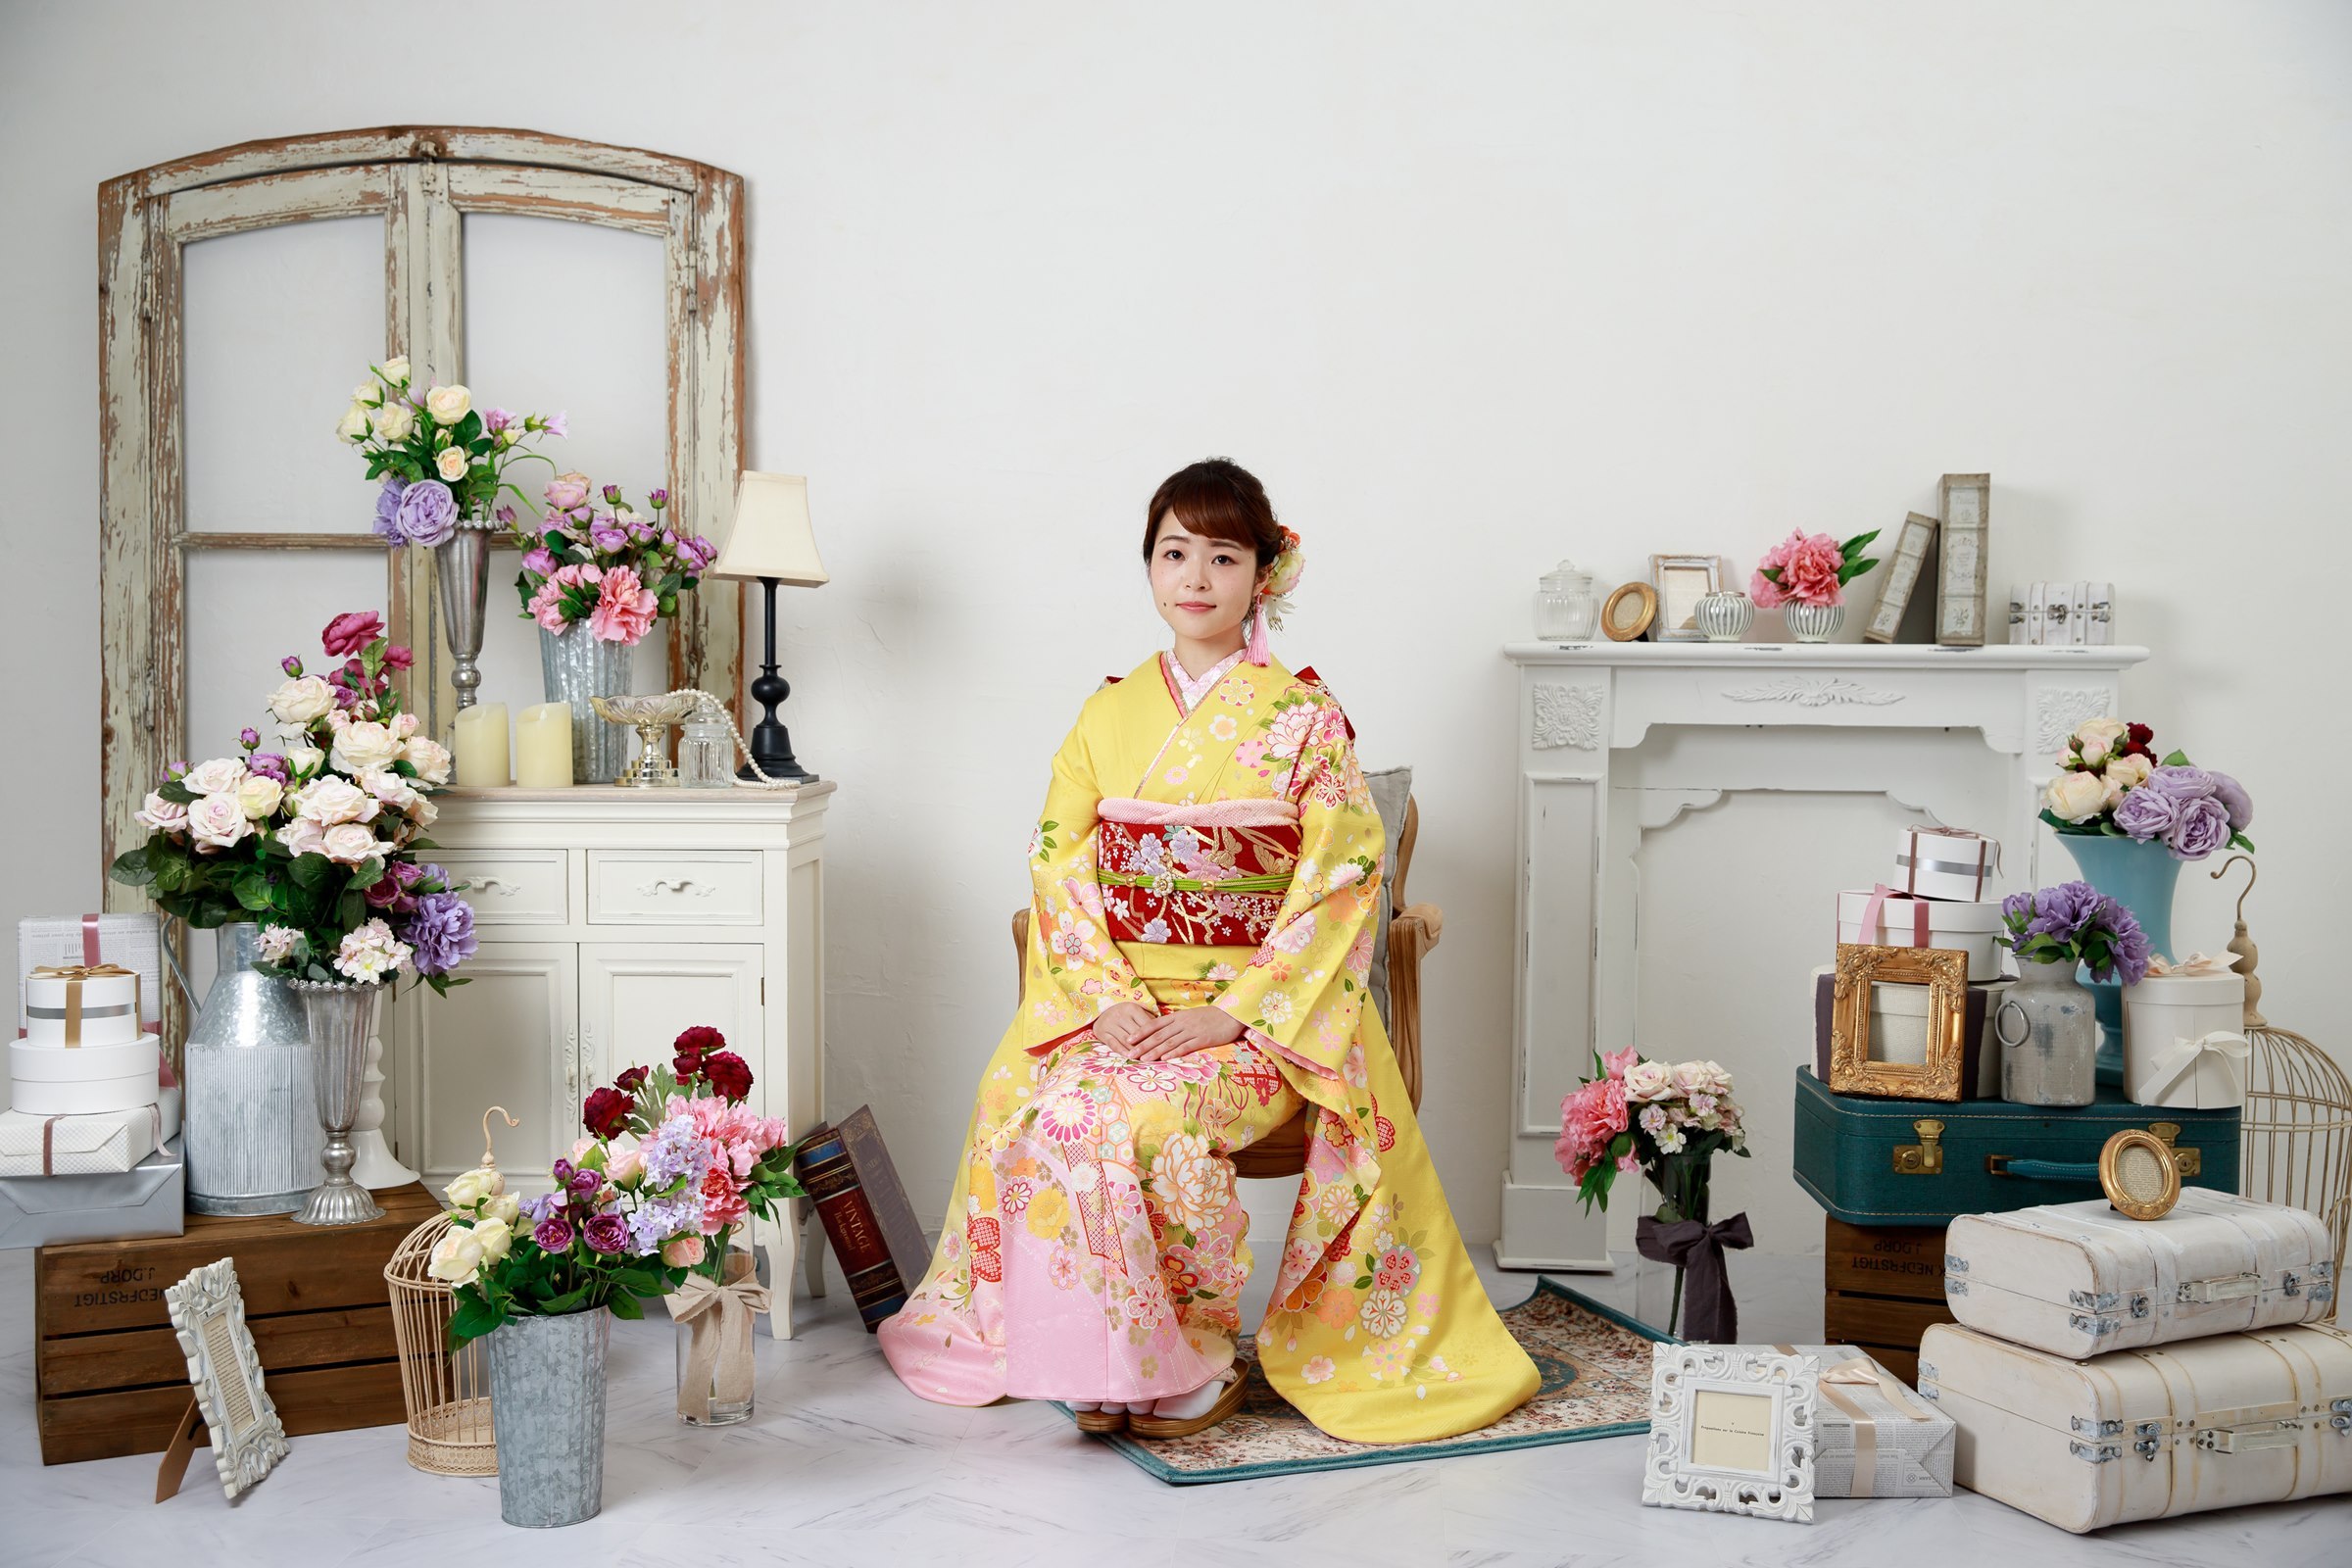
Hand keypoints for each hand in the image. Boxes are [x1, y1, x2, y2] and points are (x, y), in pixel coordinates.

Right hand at [1091, 1003, 1158, 1056]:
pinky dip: (1122, 1051)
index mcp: (1132, 1008)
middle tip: (1157, 1056)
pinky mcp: (1102, 1032)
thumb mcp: (1137, 1013)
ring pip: (1126, 1040)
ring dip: (1136, 1051)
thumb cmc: (1125, 1014)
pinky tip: (1129, 1057)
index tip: (1164, 1046)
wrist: (1102, 1010)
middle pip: (1136, 1034)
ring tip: (1145, 1059)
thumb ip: (1149, 1021)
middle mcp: (1120, 1015)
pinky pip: (1113, 1044)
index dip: (1155, 1037)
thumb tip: (1165, 1034)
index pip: (1147, 1025)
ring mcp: (1110, 1023)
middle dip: (1147, 1046)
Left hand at [1130, 1006, 1244, 1061]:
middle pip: (1158, 1035)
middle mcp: (1182, 1023)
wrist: (1231, 1014)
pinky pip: (1186, 1046)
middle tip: (1129, 1054)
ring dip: (1154, 1052)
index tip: (1128, 1040)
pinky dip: (1174, 1053)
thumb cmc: (1211, 1016)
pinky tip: (1165, 1059)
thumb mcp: (1191, 1016)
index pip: (1154, 1024)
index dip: (1140, 1032)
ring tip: (1143, 1059)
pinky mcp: (1203, 1039)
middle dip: (1142, 1045)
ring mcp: (1192, 1031)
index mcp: (1177, 1017)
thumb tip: (1162, 1031)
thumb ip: (1177, 1023)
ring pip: (1169, 1042)